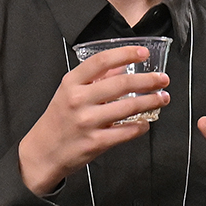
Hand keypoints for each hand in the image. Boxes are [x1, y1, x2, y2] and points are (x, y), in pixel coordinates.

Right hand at [16, 47, 167, 196]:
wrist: (43, 152)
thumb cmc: (58, 120)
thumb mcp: (69, 93)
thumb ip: (95, 79)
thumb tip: (123, 66)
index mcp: (71, 84)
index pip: (102, 61)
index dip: (126, 54)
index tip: (143, 53)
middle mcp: (78, 100)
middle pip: (121, 84)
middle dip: (148, 80)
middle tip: (163, 79)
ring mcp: (87, 122)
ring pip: (128, 107)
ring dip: (151, 102)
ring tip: (162, 98)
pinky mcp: (95, 142)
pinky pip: (126, 132)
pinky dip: (141, 126)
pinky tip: (146, 123)